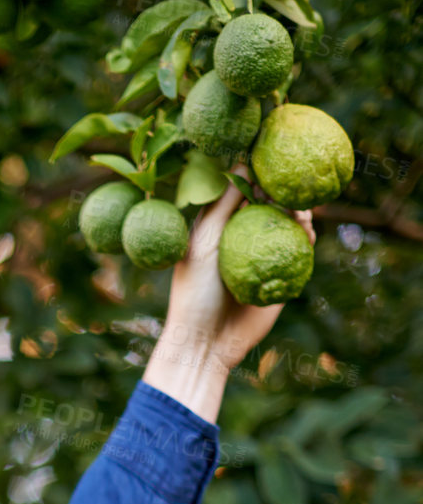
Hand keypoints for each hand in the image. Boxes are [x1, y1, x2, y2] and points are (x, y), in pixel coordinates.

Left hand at [143, 172, 315, 423]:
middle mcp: (244, 237)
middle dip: (285, 191)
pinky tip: (308, 232)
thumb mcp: (203, 242)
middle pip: (273, 204)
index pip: (245, 191)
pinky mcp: (281, 277)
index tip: (272, 161)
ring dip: (298, 212)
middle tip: (290, 186)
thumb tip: (244, 164)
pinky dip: (307, 239)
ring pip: (290, 225)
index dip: (260, 176)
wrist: (206, 342)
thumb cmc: (195, 291)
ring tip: (299, 209)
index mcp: (222, 226)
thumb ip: (221, 205)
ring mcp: (264, 256)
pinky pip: (300, 252)